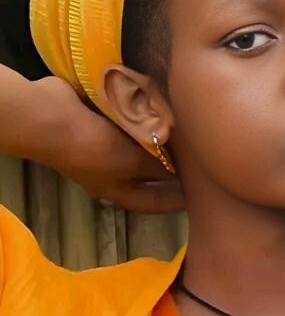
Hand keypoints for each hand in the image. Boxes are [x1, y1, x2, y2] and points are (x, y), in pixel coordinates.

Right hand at [34, 77, 184, 212]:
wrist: (54, 118)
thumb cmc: (95, 149)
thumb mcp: (133, 163)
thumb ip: (160, 167)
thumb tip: (183, 172)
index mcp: (117, 189)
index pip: (152, 201)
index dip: (174, 202)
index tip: (198, 198)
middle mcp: (111, 170)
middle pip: (147, 173)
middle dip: (170, 169)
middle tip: (199, 161)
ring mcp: (105, 145)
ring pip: (140, 147)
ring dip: (159, 141)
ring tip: (187, 135)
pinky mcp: (103, 121)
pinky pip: (131, 124)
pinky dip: (147, 120)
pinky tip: (164, 113)